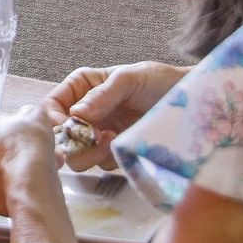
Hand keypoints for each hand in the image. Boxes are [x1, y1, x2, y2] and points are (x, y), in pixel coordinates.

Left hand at [0, 102, 55, 217]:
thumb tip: (29, 117)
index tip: (10, 122)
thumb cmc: (25, 147)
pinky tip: (24, 180)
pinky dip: (5, 184)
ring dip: (2, 163)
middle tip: (21, 144)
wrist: (30, 185)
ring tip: (28, 164)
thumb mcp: (35, 116)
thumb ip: (28, 113)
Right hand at [42, 61, 187, 170]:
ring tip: (113, 139)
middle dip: (72, 142)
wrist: (191, 103)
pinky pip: (99, 164)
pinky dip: (108, 159)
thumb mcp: (130, 78)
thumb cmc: (159, 81)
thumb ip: (102, 94)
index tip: (69, 128)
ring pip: (76, 156)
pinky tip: (124, 143)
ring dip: (91, 153)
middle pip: (59, 136)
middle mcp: (84, 112)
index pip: (51, 106)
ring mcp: (98, 134)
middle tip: (95, 138)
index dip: (53, 120)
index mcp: (80, 87)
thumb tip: (76, 114)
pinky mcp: (112, 152)